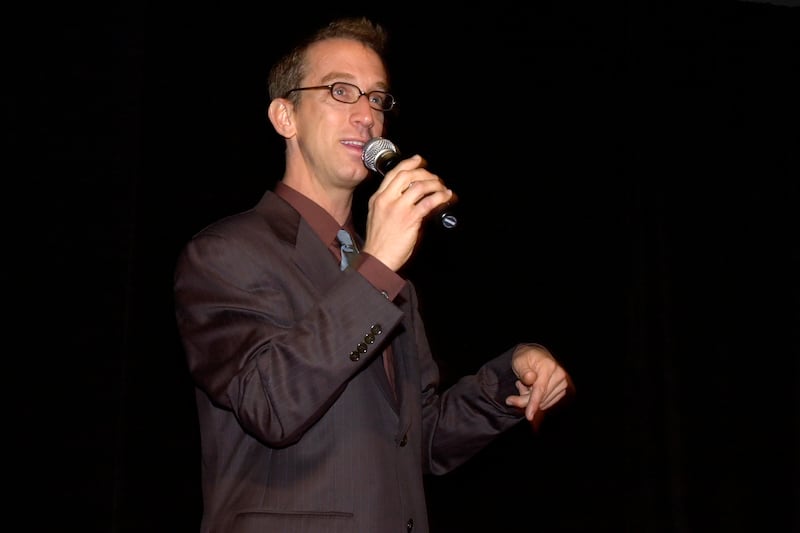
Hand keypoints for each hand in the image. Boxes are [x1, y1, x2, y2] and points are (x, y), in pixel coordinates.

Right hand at [361, 154, 453, 270]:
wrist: (377, 258)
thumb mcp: (378, 216)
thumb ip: (391, 204)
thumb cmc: (379, 242)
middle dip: (424, 172)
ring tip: (442, 188)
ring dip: (435, 185)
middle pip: (407, 175)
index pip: (394, 174)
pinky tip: (446, 197)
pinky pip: (429, 202)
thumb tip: (412, 197)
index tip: (419, 160)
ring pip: (420, 186)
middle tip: (434, 177)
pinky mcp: (410, 218)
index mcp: (378, 198)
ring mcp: (398, 208)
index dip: (409, 164)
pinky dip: (440, 197)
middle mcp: (387, 200)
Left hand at [505, 344, 573, 424]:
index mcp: (549, 366)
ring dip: (530, 399)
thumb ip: (523, 371)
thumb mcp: (519, 361)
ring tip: (524, 386)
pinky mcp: (561, 391)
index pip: (540, 389)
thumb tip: (530, 379)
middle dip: (525, 400)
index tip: (529, 416)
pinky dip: (536, 400)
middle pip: (541, 398)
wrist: (536, 356)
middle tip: (513, 395)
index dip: (533, 403)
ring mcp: (562, 384)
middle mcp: (559, 375)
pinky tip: (531, 390)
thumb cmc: (525, 358)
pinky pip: (547, 403)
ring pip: (543, 403)